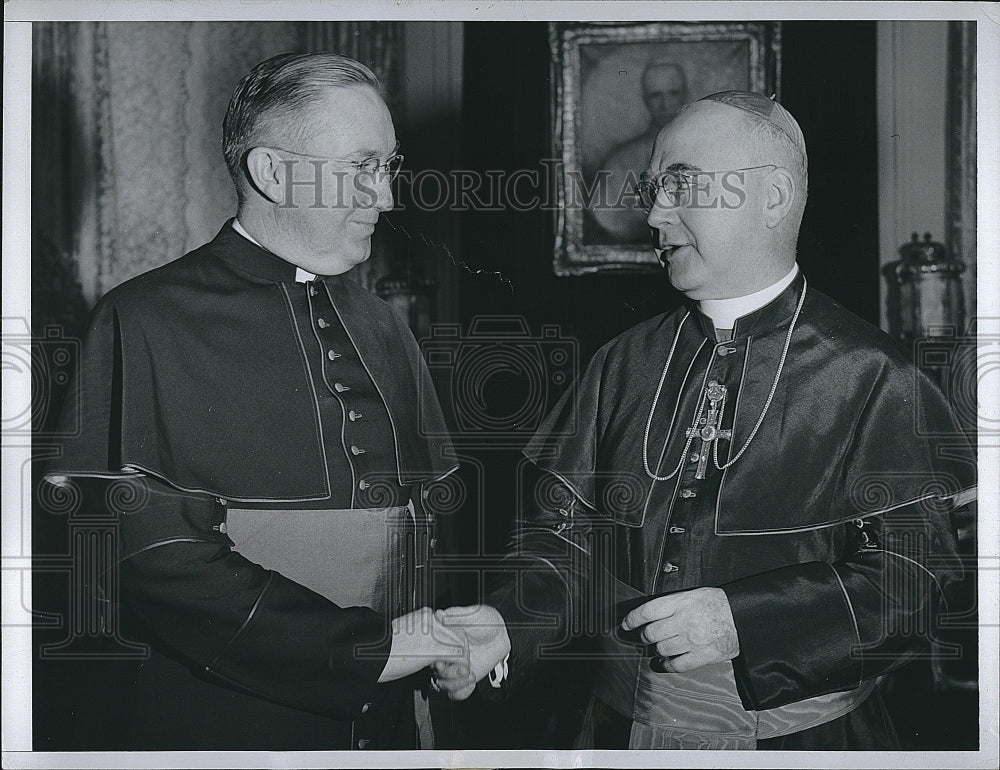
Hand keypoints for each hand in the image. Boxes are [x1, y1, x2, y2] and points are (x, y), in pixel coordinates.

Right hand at [378, 606, 466, 682]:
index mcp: (424, 616)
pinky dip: (455, 668)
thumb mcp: (406, 640)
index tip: (443, 659)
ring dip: (457, 663)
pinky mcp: (433, 647)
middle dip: (457, 654)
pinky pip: (457, 656)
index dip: (450, 645)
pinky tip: (445, 675)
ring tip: (445, 673)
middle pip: (459, 635)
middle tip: (446, 668)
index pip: (450, 627)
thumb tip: (436, 652)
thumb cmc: (381, 653)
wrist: (368, 657)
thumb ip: (423, 640)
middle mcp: (430, 620)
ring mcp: (433, 632)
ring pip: (461, 645)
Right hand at [430, 604, 510, 700]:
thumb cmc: (485, 622)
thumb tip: (439, 614)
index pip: (428, 654)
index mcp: (442, 639)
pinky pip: (456, 693)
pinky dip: (462, 692)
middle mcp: (444, 655)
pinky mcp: (463, 678)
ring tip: (470, 675)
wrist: (500, 635)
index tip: (442, 661)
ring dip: (455, 684)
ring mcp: (453, 668)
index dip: (433, 660)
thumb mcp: (473, 615)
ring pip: (443, 685)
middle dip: (447, 675)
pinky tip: (471, 682)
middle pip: (434, 673)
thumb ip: (456, 616)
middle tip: (463, 669)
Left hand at [620, 587, 738, 672]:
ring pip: (662, 649)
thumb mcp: (695, 594)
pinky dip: (667, 665)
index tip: (626, 624)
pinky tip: (665, 662)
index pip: (648, 611)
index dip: (632, 619)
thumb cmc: (720, 604)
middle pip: (652, 633)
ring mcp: (693, 640)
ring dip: (657, 649)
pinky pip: (677, 665)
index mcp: (682, 603)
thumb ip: (674, 603)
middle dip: (644, 636)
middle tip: (645, 636)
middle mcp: (685, 621)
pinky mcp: (703, 656)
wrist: (746, 618)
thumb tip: (651, 613)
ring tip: (659, 646)